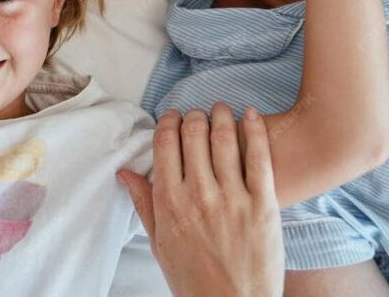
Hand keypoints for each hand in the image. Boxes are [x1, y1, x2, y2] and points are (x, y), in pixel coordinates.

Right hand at [117, 103, 283, 296]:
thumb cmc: (193, 280)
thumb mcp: (159, 243)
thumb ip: (144, 203)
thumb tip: (125, 173)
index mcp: (169, 202)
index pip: (165, 144)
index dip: (169, 122)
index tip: (173, 117)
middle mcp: (198, 195)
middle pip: (193, 134)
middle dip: (194, 116)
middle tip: (198, 113)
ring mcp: (232, 198)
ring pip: (224, 139)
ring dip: (221, 115)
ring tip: (222, 108)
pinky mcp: (263, 205)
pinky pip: (259, 158)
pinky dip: (255, 130)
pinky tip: (252, 115)